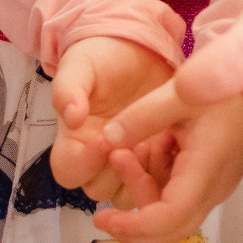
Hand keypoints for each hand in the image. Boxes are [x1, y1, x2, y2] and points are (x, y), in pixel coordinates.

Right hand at [48, 36, 175, 200]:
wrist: (137, 48)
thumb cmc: (102, 57)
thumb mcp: (80, 65)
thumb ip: (69, 89)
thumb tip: (71, 116)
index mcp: (74, 141)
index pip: (68, 171)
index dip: (84, 163)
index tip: (103, 139)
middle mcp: (98, 158)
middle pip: (98, 189)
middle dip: (117, 171)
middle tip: (136, 143)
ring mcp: (128, 161)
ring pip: (129, 194)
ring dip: (143, 176)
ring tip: (156, 142)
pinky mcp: (156, 158)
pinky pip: (159, 183)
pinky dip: (166, 171)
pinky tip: (174, 143)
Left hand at [94, 90, 242, 242]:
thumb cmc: (225, 87)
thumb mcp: (179, 93)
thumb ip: (140, 117)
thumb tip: (107, 140)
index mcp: (205, 169)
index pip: (169, 217)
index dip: (135, 226)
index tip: (103, 219)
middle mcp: (214, 188)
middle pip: (173, 230)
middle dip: (134, 229)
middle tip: (101, 216)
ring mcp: (216, 188)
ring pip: (175, 217)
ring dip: (143, 200)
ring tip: (122, 158)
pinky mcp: (213, 182)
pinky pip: (181, 200)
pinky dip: (156, 190)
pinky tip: (145, 158)